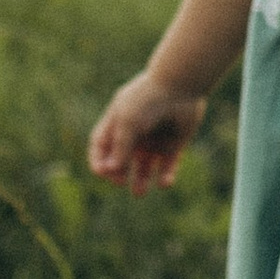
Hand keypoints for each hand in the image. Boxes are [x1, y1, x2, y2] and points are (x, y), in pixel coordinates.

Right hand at [87, 69, 207, 192]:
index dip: (99, 161)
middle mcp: (135, 132)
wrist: (180, 86)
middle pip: (121, 161)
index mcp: (118, 122)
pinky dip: (165, 177)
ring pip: (144, 167)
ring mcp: (154, 139)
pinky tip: (164, 182)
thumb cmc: (148, 100)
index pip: (101, 146)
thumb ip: (119, 147)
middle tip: (121, 181)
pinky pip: (167, 166)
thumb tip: (110, 171)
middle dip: (118, 175)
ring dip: (141, 181)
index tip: (102, 172)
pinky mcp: (174, 144)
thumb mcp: (128, 122)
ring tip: (139, 192)